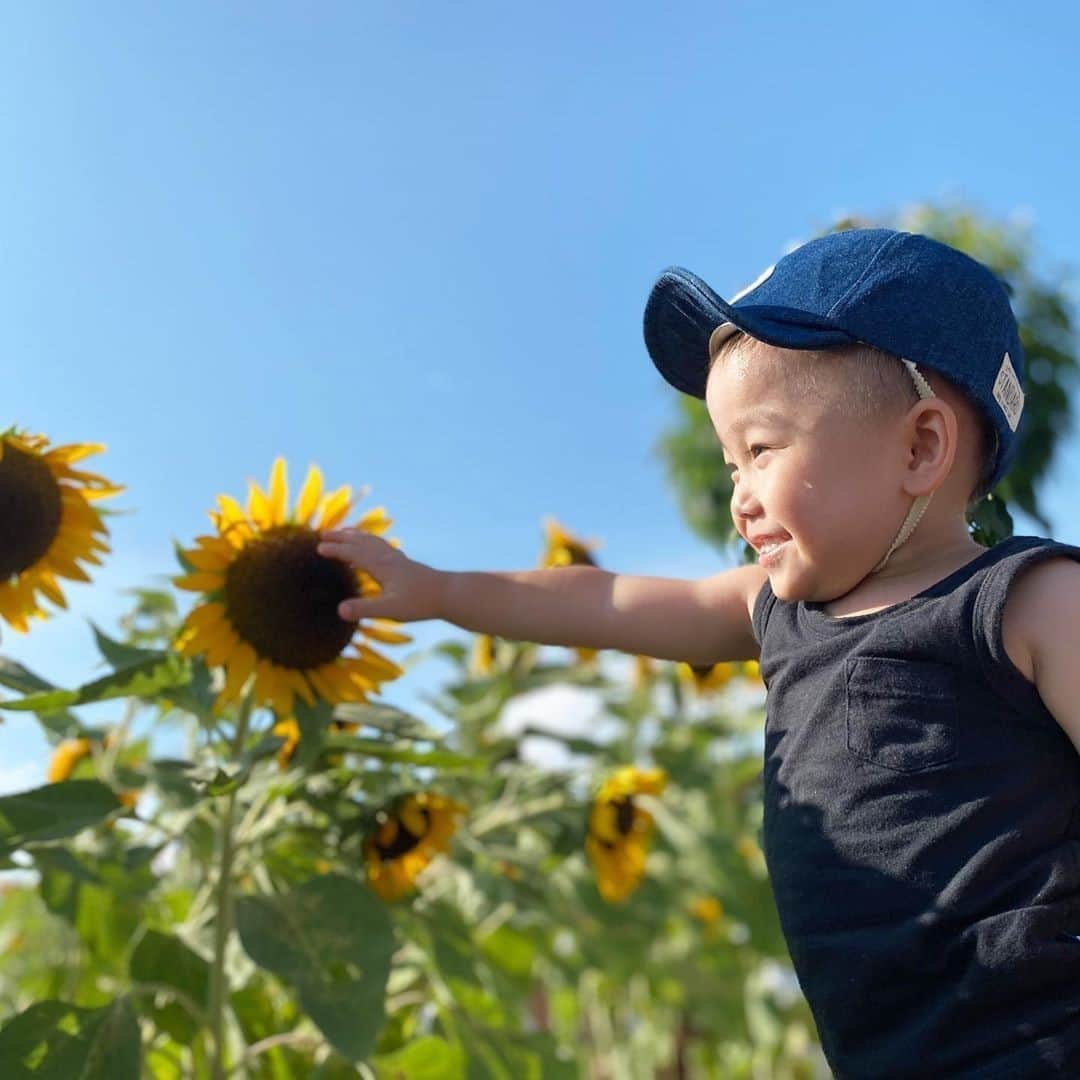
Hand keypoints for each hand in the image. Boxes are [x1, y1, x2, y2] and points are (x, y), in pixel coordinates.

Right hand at [316, 529, 444, 622]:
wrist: (448, 594)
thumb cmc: (420, 603)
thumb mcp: (390, 609)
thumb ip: (364, 609)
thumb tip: (339, 610)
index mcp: (381, 566)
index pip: (353, 553)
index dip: (335, 550)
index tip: (318, 547)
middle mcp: (388, 558)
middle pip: (361, 542)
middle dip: (341, 537)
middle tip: (322, 533)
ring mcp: (398, 559)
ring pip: (372, 541)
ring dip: (356, 536)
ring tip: (345, 533)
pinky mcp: (405, 564)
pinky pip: (383, 547)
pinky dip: (371, 543)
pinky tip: (372, 550)